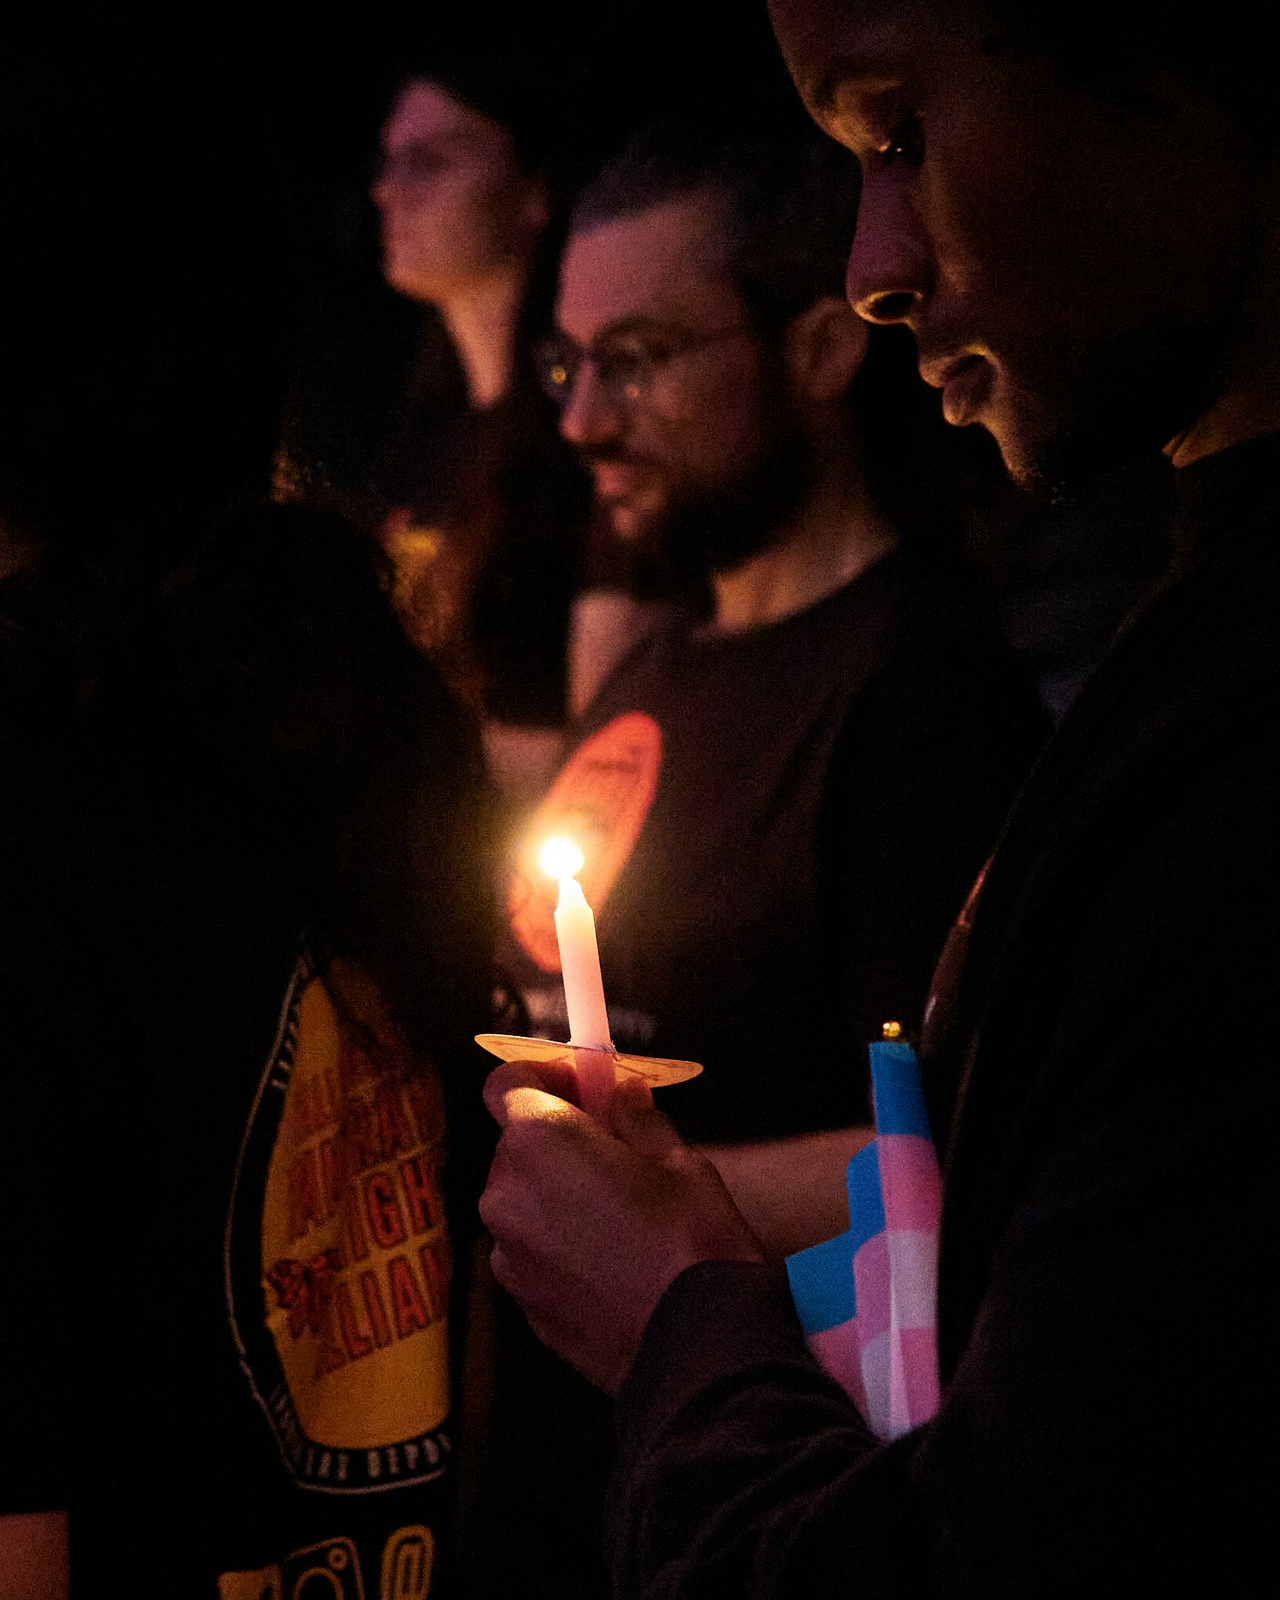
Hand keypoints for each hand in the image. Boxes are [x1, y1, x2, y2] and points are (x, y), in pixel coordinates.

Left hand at [479, 1063, 764, 1391]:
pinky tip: (610, 1256)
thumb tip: (622, 1095)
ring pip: (523, 1198)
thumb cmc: (691, 1243)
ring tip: (619, 1210)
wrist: (695, 1347)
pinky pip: (531, 1248)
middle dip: (557, 1136)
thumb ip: (636, 1117)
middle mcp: (506, 1193)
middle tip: (613, 1145)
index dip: (541, 1075)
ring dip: (557, 1191)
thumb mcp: (678, 1160)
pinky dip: (558, 1240)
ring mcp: (508, 1253)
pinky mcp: (520, 1300)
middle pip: (517, 1143)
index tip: (580, 1083)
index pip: (505, 1082)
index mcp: (540, 1142)